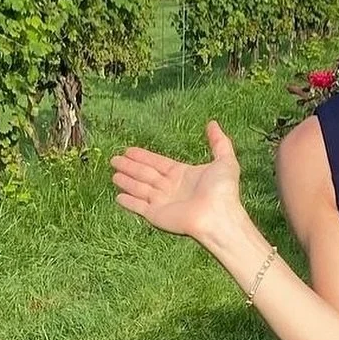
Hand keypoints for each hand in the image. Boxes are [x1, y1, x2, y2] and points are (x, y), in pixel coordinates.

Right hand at [110, 120, 243, 243]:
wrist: (218, 215)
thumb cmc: (223, 190)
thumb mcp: (225, 160)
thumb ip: (219, 142)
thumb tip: (213, 123)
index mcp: (183, 175)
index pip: (158, 163)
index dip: (144, 156)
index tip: (129, 150)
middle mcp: (171, 188)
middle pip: (145, 174)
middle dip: (130, 166)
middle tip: (114, 159)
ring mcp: (163, 203)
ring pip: (139, 188)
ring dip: (126, 181)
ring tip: (113, 174)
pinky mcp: (156, 215)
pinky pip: (138, 207)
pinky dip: (128, 202)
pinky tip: (118, 196)